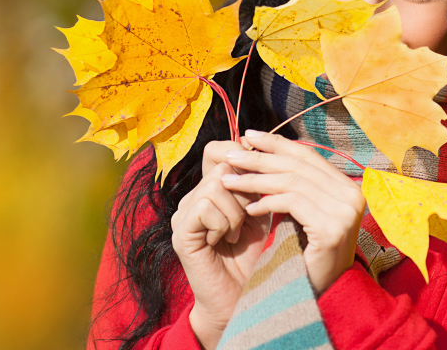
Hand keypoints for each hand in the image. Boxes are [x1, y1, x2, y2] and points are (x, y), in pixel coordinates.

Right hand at [171, 141, 268, 348]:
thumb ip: (259, 182)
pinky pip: (205, 205)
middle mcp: (193, 197)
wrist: (242, 295)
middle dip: (246, 191)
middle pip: (224, 166)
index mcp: (211, 189)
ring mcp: (183, 213)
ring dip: (237, 211)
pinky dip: (223, 222)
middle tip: (249, 217)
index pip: (218, 150)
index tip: (262, 178)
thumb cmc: (255, 255)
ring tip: (236, 233)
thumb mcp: (261, 211)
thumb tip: (265, 149)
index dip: (242, 158)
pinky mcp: (181, 231)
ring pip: (216, 185)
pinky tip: (225, 241)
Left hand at [218, 130, 366, 293]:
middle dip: (261, 157)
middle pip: (298, 165)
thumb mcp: (303, 213)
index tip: (249, 135)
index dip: (277, 143)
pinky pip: (292, 204)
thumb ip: (295, 185)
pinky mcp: (332, 228)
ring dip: (255, 180)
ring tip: (229, 180)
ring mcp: (345, 211)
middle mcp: (353, 195)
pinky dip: (266, 202)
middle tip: (232, 154)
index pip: (308, 155)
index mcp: (348, 187)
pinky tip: (249, 208)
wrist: (320, 296)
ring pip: (291, 182)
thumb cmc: (306, 254)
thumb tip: (265, 151)